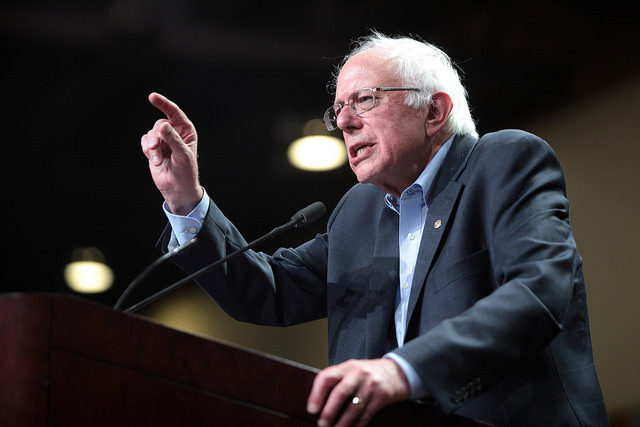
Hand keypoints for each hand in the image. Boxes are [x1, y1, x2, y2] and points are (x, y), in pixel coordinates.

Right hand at [141, 92, 202, 214]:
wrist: (177, 188)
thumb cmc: (186, 172)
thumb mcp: (182, 154)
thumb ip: (173, 139)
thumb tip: (163, 126)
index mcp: (186, 131)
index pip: (174, 112)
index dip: (163, 104)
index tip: (152, 97)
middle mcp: (175, 133)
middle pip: (160, 124)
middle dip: (157, 136)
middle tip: (157, 149)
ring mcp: (164, 140)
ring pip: (151, 133)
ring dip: (152, 147)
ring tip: (157, 159)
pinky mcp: (154, 148)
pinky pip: (145, 141)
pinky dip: (147, 150)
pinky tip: (154, 160)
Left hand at [307, 359, 410, 426]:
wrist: (399, 371)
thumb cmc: (370, 373)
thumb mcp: (354, 370)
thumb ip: (339, 380)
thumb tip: (318, 401)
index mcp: (347, 367)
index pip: (327, 377)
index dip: (316, 394)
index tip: (311, 409)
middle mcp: (358, 374)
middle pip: (340, 393)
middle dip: (329, 411)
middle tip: (322, 423)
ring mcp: (371, 385)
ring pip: (353, 408)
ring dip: (342, 423)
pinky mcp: (381, 397)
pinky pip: (366, 415)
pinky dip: (357, 425)